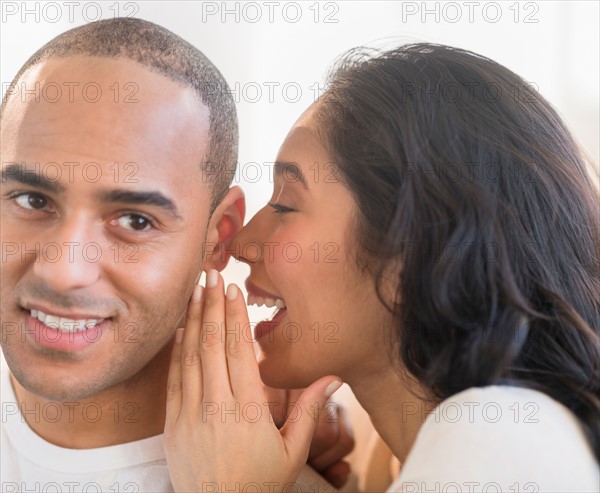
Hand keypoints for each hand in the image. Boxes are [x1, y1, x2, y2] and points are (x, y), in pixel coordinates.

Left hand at [164, 271, 342, 492]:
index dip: (236, 318)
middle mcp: (216, 408)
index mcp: (248, 412)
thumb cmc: (260, 485)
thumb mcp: (293, 451)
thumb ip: (310, 410)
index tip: (233, 290)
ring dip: (193, 321)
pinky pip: (174, 380)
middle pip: (212, 346)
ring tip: (196, 292)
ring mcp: (190, 416)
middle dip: (212, 306)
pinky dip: (176, 351)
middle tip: (211, 275)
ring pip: (190, 357)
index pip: (240, 352)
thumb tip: (332, 376)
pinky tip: (181, 329)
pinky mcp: (173, 426)